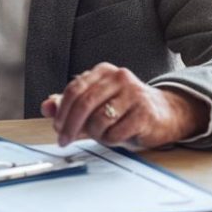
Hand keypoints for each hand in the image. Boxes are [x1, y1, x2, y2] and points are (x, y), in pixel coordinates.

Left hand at [41, 62, 208, 147]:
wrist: (165, 113)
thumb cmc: (124, 109)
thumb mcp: (95, 104)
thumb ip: (68, 104)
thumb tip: (46, 107)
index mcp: (103, 71)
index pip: (74, 89)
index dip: (61, 111)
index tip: (57, 128)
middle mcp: (119, 77)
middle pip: (84, 103)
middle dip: (70, 126)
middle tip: (64, 140)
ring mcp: (134, 93)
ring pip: (99, 120)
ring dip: (95, 134)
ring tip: (102, 135)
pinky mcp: (145, 112)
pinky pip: (115, 132)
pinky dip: (110, 140)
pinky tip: (116, 136)